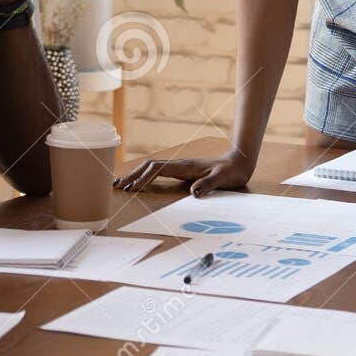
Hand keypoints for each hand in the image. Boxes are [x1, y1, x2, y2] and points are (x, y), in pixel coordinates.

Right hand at [113, 150, 253, 196]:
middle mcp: (180, 164)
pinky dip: (145, 177)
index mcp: (185, 166)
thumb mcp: (223, 179)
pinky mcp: (182, 172)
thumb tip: (193, 193)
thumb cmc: (232, 171)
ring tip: (120, 184)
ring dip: (136, 175)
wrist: (240, 162)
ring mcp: (180, 167)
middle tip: (116, 186)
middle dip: (132, 175)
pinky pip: (159, 172)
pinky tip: (140, 183)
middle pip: (149, 165)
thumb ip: (209, 185)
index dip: (144, 178)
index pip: (157, 169)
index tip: (132, 188)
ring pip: (152, 168)